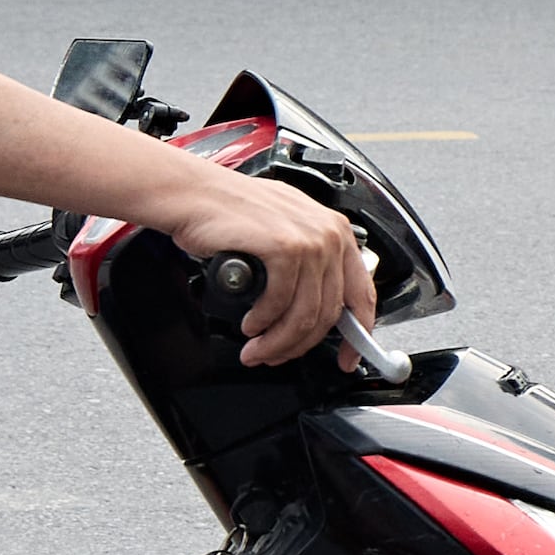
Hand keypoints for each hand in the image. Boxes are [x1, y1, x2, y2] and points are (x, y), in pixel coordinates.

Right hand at [167, 172, 372, 366]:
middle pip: (329, 313)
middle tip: (275, 356)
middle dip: (299, 346)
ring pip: (304, 315)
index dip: (357, 337)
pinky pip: (280, 303)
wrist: (192, 193)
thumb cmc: (231, 211)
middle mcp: (329, 234)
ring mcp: (308, 239)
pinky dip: (263, 322)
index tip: (346, 360)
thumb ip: (309, 265)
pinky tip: (251, 324)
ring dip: (277, 342)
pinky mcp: (283, 247)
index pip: (362, 295)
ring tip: (257, 348)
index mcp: (337, 231)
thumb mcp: (285, 231)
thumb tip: (317, 308)